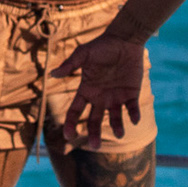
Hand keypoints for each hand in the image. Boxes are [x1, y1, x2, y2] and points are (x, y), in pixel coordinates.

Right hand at [49, 33, 145, 150]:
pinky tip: (134, 119)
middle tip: (94, 147)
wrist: (124, 40)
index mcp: (87, 90)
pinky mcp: (131, 95)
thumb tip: (52, 74)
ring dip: (117, 127)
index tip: (68, 135)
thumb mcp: (84, 54)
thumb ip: (70, 64)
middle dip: (94, 134)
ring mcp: (116, 97)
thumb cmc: (102, 46)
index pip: (75, 111)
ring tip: (120, 134)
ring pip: (115, 118)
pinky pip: (132, 109)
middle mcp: (100, 97)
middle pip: (94, 121)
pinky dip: (134, 115)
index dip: (70, 123)